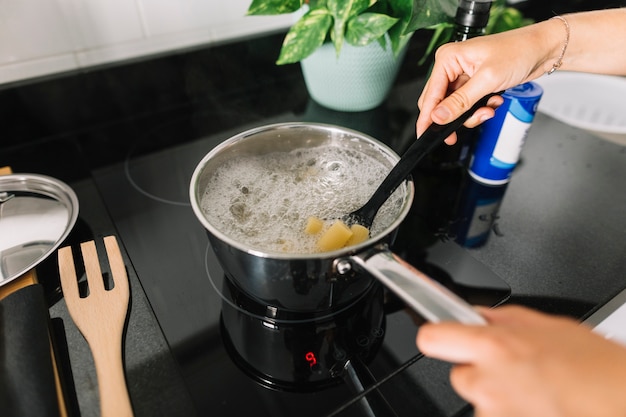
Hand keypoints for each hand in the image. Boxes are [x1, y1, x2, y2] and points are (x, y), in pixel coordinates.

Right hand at [415, 19, 563, 142]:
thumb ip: (460, 102)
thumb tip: (438, 117)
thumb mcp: (487, 80)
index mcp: (448, 58)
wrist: (542, 49)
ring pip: (454, 108)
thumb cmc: (518, 51)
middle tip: (468, 124)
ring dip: (472, 114)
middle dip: (456, 116)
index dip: (428, 117)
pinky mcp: (474, 83)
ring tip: (489, 109)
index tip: (425, 134)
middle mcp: (452, 66)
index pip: (431, 94)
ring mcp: (463, 76)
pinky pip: (467, 105)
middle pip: (440, 103)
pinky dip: (480, 109)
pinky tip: (493, 102)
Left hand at [416, 305, 625, 416]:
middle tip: (511, 369)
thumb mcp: (550, 326)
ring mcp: (494, 413)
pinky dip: (512, 412)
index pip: (432, 339)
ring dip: (498, 396)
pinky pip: (496, 416)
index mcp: (493, 347)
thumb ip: (504, 320)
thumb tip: (478, 315)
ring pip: (480, 401)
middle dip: (478, 371)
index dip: (438, 336)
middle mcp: (486, 382)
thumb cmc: (597, 368)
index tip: (444, 336)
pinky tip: (538, 405)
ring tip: (534, 390)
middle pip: (459, 375)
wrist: (623, 402)